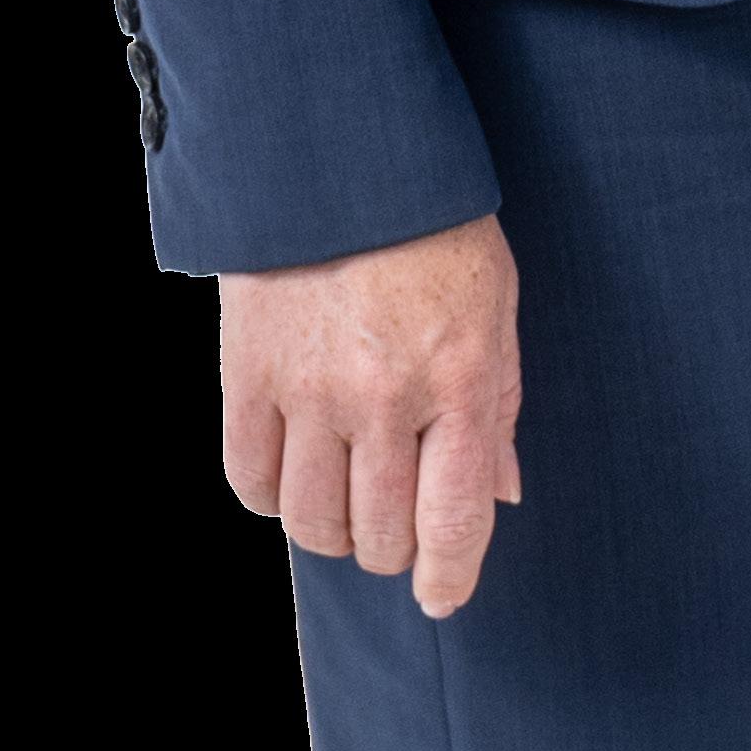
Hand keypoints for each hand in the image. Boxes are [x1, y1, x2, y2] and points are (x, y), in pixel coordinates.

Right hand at [221, 212, 520, 616]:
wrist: (341, 153)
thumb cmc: (435, 229)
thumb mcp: (496, 304)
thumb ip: (499, 405)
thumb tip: (501, 497)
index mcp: (460, 377)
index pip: (453, 522)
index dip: (449, 578)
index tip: (442, 597)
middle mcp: (387, 395)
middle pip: (382, 537)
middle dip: (395, 544)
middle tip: (395, 512)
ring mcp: (312, 388)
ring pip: (314, 524)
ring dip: (335, 528)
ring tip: (346, 491)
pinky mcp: (249, 373)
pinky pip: (252, 481)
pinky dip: (272, 493)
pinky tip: (295, 466)